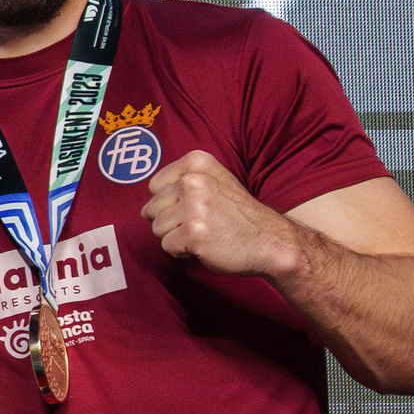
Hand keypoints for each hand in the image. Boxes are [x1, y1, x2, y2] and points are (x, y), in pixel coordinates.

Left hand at [142, 150, 299, 278]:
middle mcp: (193, 180)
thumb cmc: (237, 215)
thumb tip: (142, 210)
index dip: (171, 203)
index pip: (155, 186)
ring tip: (204, 233)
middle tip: (202, 223)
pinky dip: (182, 251)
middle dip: (171, 222)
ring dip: (176, 237)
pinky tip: (205, 245)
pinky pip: (167, 246)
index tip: (198, 206)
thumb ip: (179, 185)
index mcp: (197, 162)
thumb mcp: (213, 183)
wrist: (271, 240)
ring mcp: (194, 206)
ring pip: (157, 229)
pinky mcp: (193, 232)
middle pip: (151, 208)